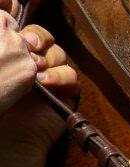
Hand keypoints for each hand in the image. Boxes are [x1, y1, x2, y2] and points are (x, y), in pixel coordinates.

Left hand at [0, 1, 78, 152]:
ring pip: (59, 54)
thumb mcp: (0, 69)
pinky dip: (60, 76)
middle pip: (45, 37)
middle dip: (38, 37)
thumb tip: (4, 16)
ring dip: (49, 59)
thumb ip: (3, 48)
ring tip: (36, 71)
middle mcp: (34, 62)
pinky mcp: (67, 92)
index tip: (16, 20)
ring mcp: (52, 76)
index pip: (25, 28)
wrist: (13, 135)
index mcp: (16, 53)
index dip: (25, 24)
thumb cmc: (1, 103)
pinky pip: (72, 76)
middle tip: (28, 45)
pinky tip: (46, 83)